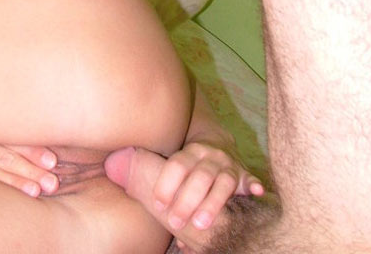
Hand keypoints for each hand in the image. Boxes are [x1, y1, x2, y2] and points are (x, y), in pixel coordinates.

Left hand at [105, 142, 263, 246]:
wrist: (216, 145)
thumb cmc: (185, 165)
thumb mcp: (167, 163)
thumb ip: (146, 169)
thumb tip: (114, 167)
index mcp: (188, 153)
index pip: (177, 164)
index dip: (167, 183)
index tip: (159, 204)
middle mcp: (209, 156)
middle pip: (199, 176)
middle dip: (187, 200)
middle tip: (176, 222)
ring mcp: (228, 165)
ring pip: (223, 182)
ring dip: (214, 202)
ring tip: (202, 224)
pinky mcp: (243, 175)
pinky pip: (250, 180)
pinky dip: (254, 185)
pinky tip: (256, 193)